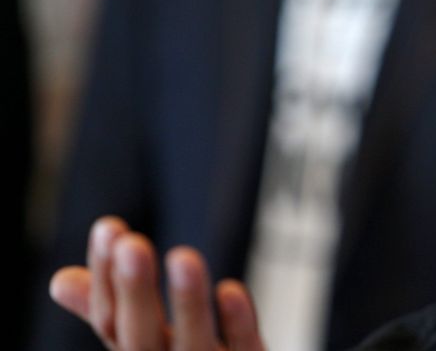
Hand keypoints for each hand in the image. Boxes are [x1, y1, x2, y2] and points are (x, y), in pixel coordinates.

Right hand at [50, 216, 264, 350]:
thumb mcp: (146, 341)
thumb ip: (112, 312)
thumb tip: (61, 280)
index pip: (110, 321)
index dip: (107, 277)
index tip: (109, 227)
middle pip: (140, 340)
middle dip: (134, 293)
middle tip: (132, 244)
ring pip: (193, 344)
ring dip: (188, 303)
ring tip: (183, 257)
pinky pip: (244, 350)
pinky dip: (237, 323)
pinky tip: (231, 290)